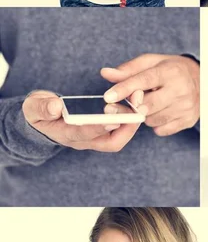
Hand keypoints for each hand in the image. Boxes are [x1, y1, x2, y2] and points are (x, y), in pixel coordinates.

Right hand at [23, 91, 141, 151]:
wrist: (42, 118)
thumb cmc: (38, 111)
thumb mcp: (33, 107)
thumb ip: (41, 108)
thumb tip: (55, 107)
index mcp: (66, 134)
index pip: (84, 134)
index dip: (99, 127)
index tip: (113, 117)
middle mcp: (84, 140)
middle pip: (111, 142)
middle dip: (127, 126)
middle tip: (138, 107)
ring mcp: (95, 137)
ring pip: (120, 136)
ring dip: (132, 120)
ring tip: (140, 99)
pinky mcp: (103, 130)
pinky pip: (121, 128)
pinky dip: (131, 116)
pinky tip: (136, 100)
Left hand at [101, 54, 198, 136]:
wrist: (205, 81)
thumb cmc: (173, 70)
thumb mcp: (153, 62)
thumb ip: (129, 69)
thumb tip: (106, 73)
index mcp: (171, 72)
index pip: (145, 80)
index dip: (125, 89)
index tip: (108, 97)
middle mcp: (182, 90)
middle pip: (148, 105)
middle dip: (132, 106)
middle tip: (123, 104)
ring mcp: (187, 107)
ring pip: (152, 119)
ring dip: (144, 114)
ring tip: (150, 103)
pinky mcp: (188, 120)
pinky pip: (161, 129)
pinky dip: (155, 123)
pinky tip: (160, 111)